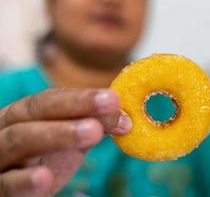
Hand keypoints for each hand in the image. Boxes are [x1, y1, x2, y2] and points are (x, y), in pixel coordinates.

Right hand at [0, 88, 130, 196]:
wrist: (20, 184)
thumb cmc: (44, 155)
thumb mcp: (69, 138)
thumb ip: (93, 124)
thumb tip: (124, 118)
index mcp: (26, 114)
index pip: (50, 100)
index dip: (81, 98)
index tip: (113, 99)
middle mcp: (7, 128)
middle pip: (33, 114)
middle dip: (71, 111)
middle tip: (103, 118)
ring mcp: (0, 156)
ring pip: (19, 140)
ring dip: (56, 135)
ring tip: (91, 132)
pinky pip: (7, 182)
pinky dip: (25, 180)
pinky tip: (45, 178)